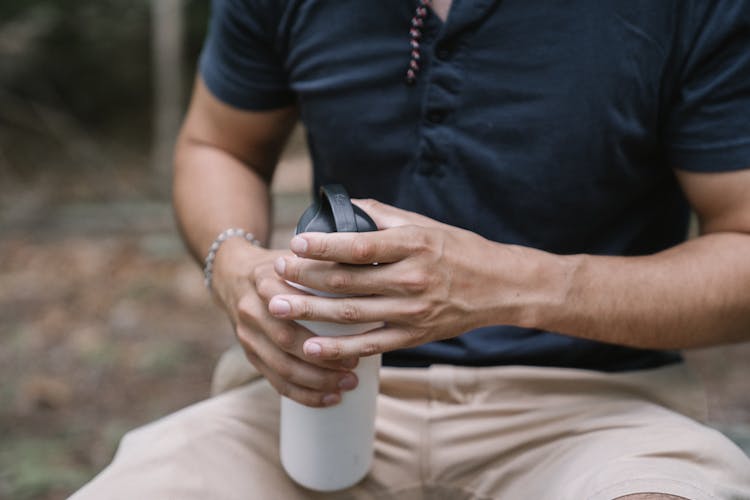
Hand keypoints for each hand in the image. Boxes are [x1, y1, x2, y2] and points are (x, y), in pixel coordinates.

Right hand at [211, 238, 359, 406]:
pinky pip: (275, 381)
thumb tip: (371, 273)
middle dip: (323, 360)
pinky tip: (326, 399)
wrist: (232, 274)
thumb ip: (325, 263)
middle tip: (354, 367)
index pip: (292, 306)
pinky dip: (302, 394)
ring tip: (346, 386)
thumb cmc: (279, 266)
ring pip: (281, 367)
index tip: (355, 336)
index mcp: (265, 280)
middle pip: (286, 341)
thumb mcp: (296, 256)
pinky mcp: (249, 354)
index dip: (323, 324)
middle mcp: (251, 309)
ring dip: (316, 382)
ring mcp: (247, 335)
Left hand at [268, 199, 532, 360]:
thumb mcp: (425, 225)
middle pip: (347, 282)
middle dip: (306, 278)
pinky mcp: (413, 336)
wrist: (498, 287)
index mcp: (413, 246)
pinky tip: (313, 347)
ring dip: (311, 312)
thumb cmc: (459, 250)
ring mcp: (412, 312)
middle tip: (276, 274)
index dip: (324, 246)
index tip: (295, 243)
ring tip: (279, 307)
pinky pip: (370, 345)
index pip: (359, 246)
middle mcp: (411, 280)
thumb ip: (383, 217)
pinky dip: (340, 349)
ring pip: (352, 314)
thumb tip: (344, 208)